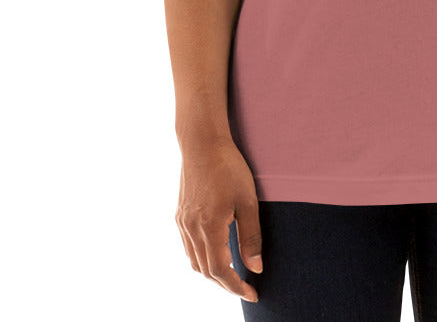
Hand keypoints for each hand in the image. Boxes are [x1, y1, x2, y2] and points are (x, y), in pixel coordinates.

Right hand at [175, 136, 263, 302]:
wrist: (202, 142)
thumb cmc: (229, 167)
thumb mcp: (248, 201)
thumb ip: (251, 236)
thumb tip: (255, 268)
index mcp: (209, 227)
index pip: (220, 271)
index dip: (236, 287)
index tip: (252, 294)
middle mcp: (191, 229)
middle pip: (206, 270)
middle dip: (226, 284)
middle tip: (245, 288)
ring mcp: (182, 222)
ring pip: (194, 261)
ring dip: (213, 273)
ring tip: (233, 275)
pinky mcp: (180, 214)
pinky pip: (188, 246)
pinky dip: (202, 258)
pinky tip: (215, 253)